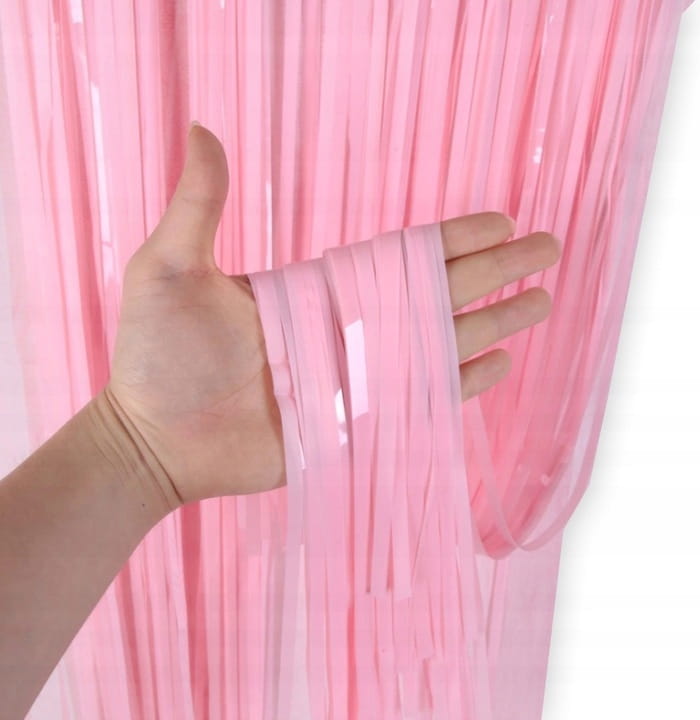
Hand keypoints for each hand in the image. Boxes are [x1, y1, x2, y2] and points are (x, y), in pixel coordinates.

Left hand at [103, 123, 560, 511]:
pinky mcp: (353, 423)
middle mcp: (345, 328)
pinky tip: (497, 364)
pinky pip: (419, 398)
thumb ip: (200, 204)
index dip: (452, 239)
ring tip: (541, 304)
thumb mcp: (170, 267)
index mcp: (316, 288)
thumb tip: (206, 127)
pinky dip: (459, 383)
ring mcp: (353, 377)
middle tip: (548, 251)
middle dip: (496, 272)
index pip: (400, 256)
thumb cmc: (156, 357)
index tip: (501, 221)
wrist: (152, 440)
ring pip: (440, 343)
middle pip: (437, 294)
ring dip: (492, 323)